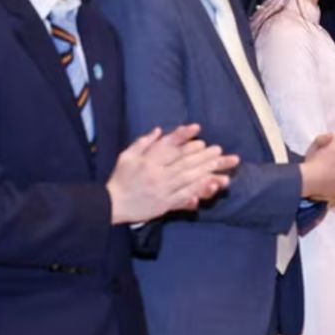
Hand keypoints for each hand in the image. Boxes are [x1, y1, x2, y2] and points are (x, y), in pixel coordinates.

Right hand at [107, 124, 238, 224]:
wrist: (112, 205)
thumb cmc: (120, 179)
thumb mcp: (126, 157)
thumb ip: (143, 143)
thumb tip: (159, 130)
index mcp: (147, 162)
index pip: (169, 146)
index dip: (184, 136)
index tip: (197, 128)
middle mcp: (157, 175)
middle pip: (185, 162)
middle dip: (204, 154)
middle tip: (219, 149)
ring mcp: (163, 190)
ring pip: (189, 177)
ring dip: (207, 169)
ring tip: (222, 163)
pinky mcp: (166, 203)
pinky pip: (186, 195)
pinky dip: (200, 188)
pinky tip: (213, 183)